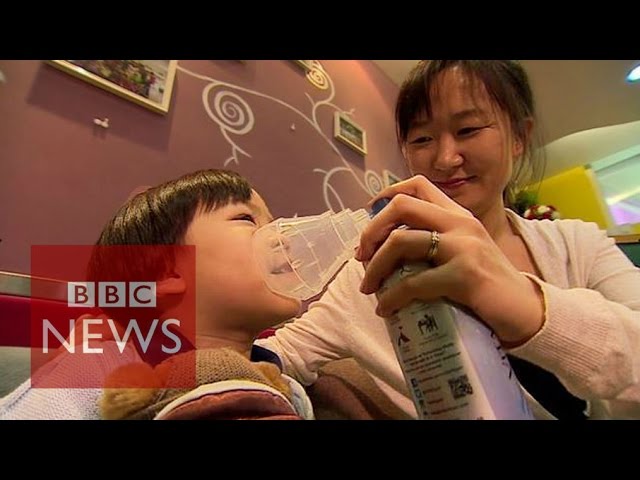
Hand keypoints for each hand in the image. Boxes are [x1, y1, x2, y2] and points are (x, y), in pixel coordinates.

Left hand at [356, 175, 544, 345]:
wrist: (526, 311)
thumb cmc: (487, 286)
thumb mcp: (463, 252)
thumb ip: (435, 243)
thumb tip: (388, 250)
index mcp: (458, 215)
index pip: (418, 185)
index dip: (386, 196)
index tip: (369, 219)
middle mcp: (460, 223)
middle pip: (402, 206)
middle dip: (371, 231)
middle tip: (361, 256)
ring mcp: (463, 247)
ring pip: (401, 242)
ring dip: (375, 267)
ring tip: (368, 287)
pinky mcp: (464, 275)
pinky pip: (413, 283)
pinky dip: (391, 298)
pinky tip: (385, 309)